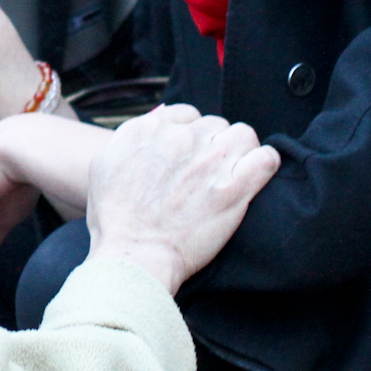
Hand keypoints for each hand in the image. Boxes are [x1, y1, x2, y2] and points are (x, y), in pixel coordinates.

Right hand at [84, 105, 281, 294]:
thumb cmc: (115, 219)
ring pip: (244, 135)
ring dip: (241, 152)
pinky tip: (256, 175)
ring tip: (234, 174)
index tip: (191, 156)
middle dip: (215, 145)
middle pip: (216, 124)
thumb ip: (130, 136)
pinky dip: (265, 163)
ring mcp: (209, 161)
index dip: (192, 135)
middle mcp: (180, 138)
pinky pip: (266, 158)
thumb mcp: (104, 164)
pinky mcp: (234, 189)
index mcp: (148, 129)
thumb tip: (158, 120)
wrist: (133, 256)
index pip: (188, 115)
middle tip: (208, 174)